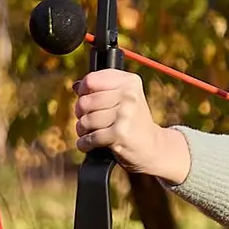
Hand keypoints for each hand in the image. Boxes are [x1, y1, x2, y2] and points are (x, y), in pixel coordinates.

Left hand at [69, 69, 190, 181]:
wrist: (152, 147)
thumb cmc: (133, 122)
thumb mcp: (123, 99)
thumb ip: (101, 89)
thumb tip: (76, 86)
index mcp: (130, 82)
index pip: (91, 80)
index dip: (83, 92)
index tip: (86, 99)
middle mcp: (129, 95)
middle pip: (85, 101)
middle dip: (81, 114)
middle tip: (89, 120)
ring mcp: (125, 114)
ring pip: (86, 120)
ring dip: (83, 130)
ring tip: (90, 132)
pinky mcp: (120, 133)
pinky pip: (91, 137)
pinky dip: (85, 143)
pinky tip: (89, 144)